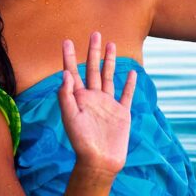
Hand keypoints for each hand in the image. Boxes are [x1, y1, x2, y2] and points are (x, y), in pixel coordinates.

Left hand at [58, 32, 137, 177]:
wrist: (99, 162)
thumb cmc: (81, 142)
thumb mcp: (70, 118)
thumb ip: (66, 96)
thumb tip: (65, 74)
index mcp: (78, 98)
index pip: (71, 72)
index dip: (68, 57)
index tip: (66, 41)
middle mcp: (92, 98)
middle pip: (92, 69)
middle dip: (93, 51)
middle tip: (95, 33)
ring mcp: (108, 104)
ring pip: (108, 77)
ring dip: (109, 61)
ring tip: (111, 44)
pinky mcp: (121, 113)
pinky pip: (126, 95)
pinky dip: (129, 83)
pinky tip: (131, 73)